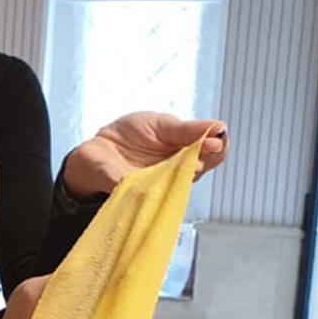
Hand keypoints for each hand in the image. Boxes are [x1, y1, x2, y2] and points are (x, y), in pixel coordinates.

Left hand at [61, 113, 227, 198]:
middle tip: (197, 151)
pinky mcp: (131, 192)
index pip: (215, 154)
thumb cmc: (132, 135)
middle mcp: (176, 174)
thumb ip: (188, 130)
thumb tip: (219, 129)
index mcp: (187, 154)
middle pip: (198, 171)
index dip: (217, 147)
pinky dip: (144, 186)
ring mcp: (155, 186)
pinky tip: (143, 175)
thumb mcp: (162, 124)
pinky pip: (141, 194)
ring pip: (173, 185)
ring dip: (177, 173)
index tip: (214, 139)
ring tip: (180, 162)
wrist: (98, 148)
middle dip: (199, 160)